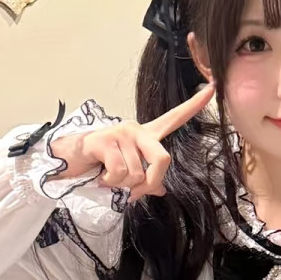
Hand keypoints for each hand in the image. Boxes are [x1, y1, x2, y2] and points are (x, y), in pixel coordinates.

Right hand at [53, 81, 213, 197]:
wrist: (67, 160)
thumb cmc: (97, 165)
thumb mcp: (126, 175)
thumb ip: (145, 180)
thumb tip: (160, 190)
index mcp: (145, 135)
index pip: (174, 118)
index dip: (194, 106)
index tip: (213, 88)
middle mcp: (136, 129)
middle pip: (162, 159)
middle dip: (150, 183)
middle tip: (133, 191)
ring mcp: (121, 133)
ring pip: (136, 173)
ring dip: (121, 185)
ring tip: (107, 177)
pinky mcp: (106, 140)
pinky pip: (119, 172)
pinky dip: (109, 182)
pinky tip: (99, 175)